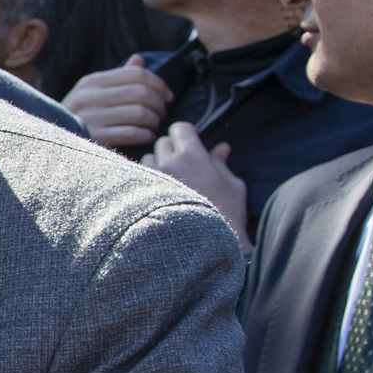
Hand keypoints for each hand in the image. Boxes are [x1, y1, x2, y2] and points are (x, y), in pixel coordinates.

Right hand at [61, 55, 172, 148]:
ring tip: (155, 125)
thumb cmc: (81, 116)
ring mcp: (91, 117)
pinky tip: (147, 136)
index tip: (168, 96)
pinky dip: (146, 135)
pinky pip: (132, 133)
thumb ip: (118, 77)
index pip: (136, 74)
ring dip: (154, 121)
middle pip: (141, 93)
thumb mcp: (93, 92)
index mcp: (92, 82)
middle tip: (163, 112)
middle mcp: (90, 97)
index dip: (159, 84)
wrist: (55, 141)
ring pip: (139, 113)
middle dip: (159, 104)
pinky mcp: (95, 137)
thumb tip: (139, 59)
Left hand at [142, 122, 249, 242]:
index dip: (185, 134)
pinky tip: (160, 194)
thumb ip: (221, 163)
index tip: (189, 143)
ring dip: (157, 165)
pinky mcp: (142, 196)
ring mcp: (153, 179)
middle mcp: (169, 163)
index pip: (179, 128)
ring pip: (147, 158)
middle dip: (172, 149)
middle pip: (162, 142)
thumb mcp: (232, 184)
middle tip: (183, 165)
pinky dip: (148, 181)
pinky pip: (139, 178)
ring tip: (171, 181)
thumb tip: (222, 148)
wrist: (209, 244)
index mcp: (193, 154)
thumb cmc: (228, 214)